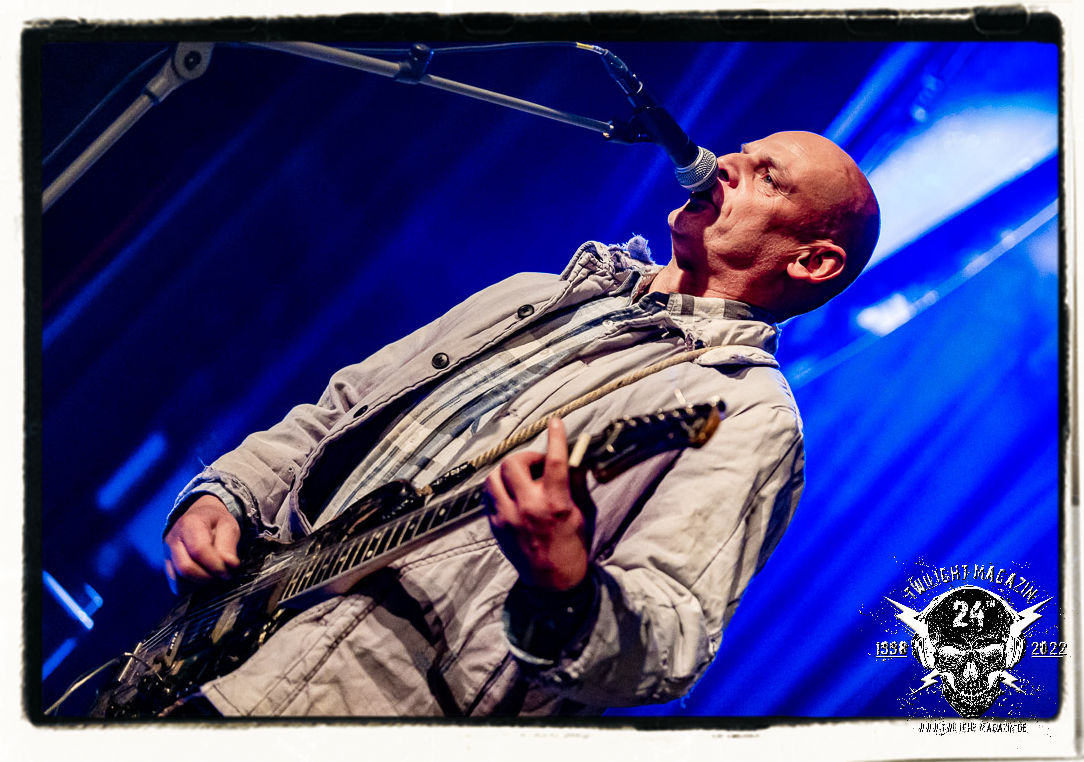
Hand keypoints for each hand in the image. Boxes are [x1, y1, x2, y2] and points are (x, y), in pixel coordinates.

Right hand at [163, 494, 240, 588]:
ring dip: (199, 584)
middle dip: (207, 577)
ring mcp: (167, 553)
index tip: (228, 572)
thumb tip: (230, 565)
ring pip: (178, 579)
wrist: (199, 516)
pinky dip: (191, 587)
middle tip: (222, 576)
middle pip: (185, 568)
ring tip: (213, 576)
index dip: (215, 565)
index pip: (199, 550)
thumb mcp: (228, 526)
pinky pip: (175, 584)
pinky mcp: (167, 565)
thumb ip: (229, 546)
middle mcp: (173, 539)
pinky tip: (203, 578)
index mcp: (190, 524)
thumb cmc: (215, 522)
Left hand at [485, 418, 591, 590]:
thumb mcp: (581, 513)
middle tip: (536, 465)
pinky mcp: (496, 525)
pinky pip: (488, 495)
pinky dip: (498, 488)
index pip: (555, 461)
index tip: (555, 422)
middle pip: (515, 463)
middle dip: (526, 457)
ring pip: (494, 476)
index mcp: (555, 503)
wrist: (553, 580)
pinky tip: (510, 493)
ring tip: (520, 478)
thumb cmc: (571, 545)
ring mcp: (508, 516)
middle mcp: (529, 507)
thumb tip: (572, 459)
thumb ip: (574, 485)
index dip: (555, 437)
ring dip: (507, 471)